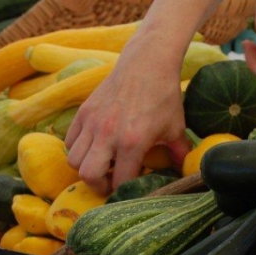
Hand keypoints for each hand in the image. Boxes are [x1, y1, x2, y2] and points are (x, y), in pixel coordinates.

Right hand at [64, 37, 188, 193]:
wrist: (147, 63)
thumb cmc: (164, 97)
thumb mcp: (176, 128)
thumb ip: (179, 154)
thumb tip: (185, 173)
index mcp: (132, 142)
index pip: (120, 181)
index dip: (124, 191)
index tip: (130, 189)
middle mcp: (108, 134)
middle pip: (88, 175)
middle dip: (99, 185)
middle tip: (110, 180)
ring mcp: (92, 123)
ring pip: (74, 160)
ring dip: (87, 167)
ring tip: (102, 163)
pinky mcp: (83, 112)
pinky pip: (69, 141)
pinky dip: (78, 149)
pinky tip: (94, 146)